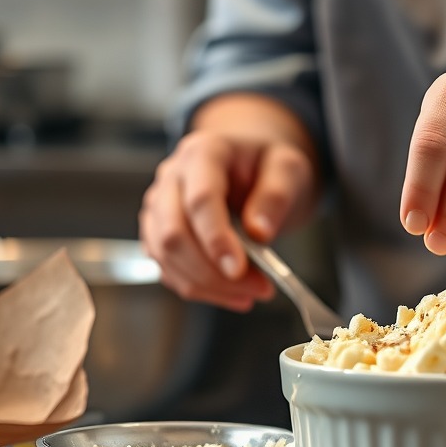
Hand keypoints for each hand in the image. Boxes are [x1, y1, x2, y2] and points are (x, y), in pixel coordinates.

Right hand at [139, 125, 318, 310]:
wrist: (250, 164)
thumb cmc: (266, 164)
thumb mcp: (287, 168)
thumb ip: (275, 195)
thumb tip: (259, 232)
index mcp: (203, 153)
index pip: (200, 199)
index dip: (216, 238)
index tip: (239, 270)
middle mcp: (171, 177)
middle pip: (174, 233)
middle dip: (212, 271)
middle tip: (258, 288)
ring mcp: (159, 205)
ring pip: (166, 256)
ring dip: (207, 285)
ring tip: (251, 292)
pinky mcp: (158, 232)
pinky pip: (168, 269)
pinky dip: (199, 288)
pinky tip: (232, 293)